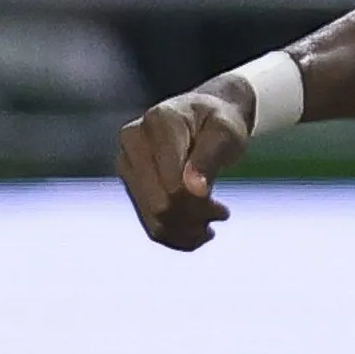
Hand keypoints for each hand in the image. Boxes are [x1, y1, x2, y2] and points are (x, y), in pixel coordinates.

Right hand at [116, 84, 252, 250]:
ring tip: (210, 228)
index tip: (224, 212)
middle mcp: (134, 141)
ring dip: (185, 232)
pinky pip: (148, 221)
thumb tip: (194, 191)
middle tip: (221, 217)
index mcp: (159, 122)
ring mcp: (127, 162)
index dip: (198, 204)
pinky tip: (198, 234)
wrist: (208, 118)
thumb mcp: (226, 133)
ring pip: (152, 218)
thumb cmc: (221, 122)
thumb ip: (209, 159)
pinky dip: (174, 236)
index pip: (172, 182)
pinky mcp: (131, 181)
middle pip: (159, 204)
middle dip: (193, 219)